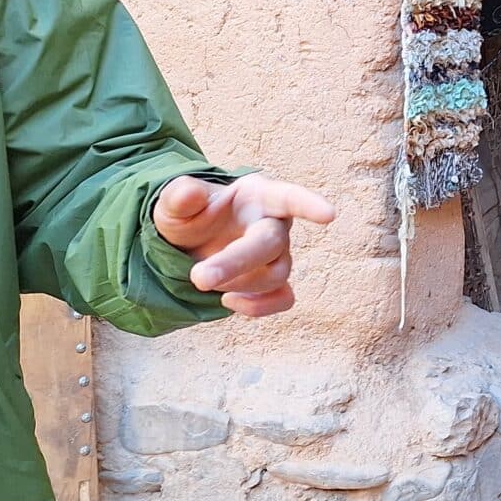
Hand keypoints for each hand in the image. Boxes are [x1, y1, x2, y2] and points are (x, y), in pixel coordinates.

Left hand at [152, 174, 335, 316]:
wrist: (186, 244)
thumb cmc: (187, 217)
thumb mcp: (173, 203)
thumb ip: (179, 197)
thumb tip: (190, 193)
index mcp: (257, 196)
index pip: (288, 197)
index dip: (308, 205)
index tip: (328, 215)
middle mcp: (274, 224)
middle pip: (273, 244)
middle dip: (236, 263)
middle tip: (198, 277)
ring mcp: (277, 255)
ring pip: (276, 274)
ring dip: (239, 283)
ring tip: (202, 277)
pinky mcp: (272, 283)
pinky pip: (283, 299)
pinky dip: (260, 307)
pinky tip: (229, 302)